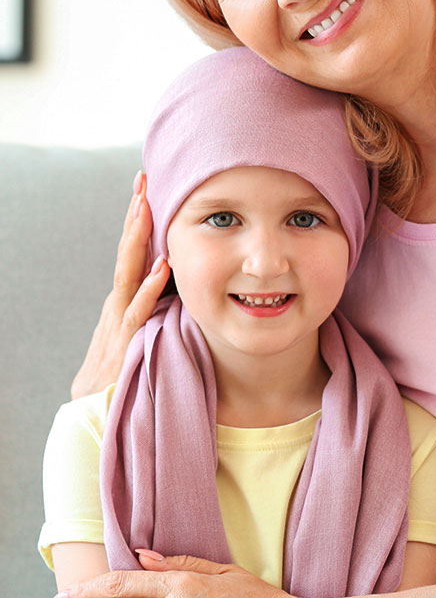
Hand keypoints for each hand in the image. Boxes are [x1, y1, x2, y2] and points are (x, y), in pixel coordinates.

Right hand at [70, 173, 170, 398]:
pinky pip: (139, 312)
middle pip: (127, 252)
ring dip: (138, 239)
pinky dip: (149, 288)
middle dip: (135, 216)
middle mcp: (118, 305)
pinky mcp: (126, 344)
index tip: (149, 190)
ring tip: (146, 206)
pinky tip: (162, 268)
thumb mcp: (140, 337)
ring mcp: (119, 322)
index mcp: (124, 301)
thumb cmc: (122, 378)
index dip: (140, 223)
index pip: (132, 253)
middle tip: (143, 180)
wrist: (93, 416)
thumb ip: (155, 315)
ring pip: (129, 272)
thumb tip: (180, 294)